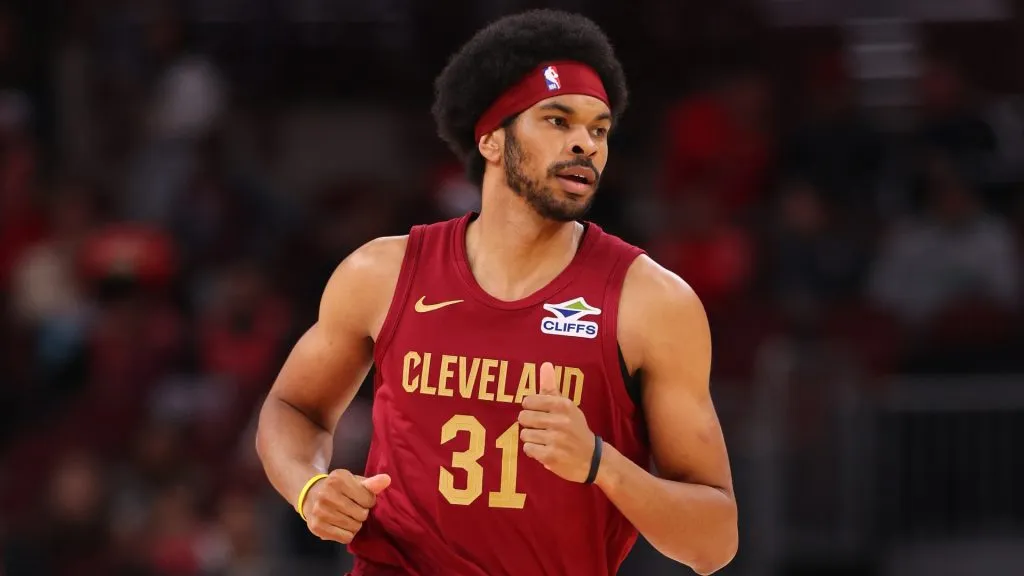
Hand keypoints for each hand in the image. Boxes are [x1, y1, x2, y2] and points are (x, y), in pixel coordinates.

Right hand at [303, 470, 390, 542]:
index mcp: (338, 479)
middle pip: (361, 514)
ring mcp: (320, 512)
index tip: (361, 499)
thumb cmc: (337, 488)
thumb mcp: (353, 481)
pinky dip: (347, 534)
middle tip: (353, 509)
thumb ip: (371, 483)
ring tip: (348, 516)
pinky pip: (345, 538)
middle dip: (362, 513)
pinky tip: (341, 525)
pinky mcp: (317, 527)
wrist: (310, 494)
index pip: (368, 499)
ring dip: (355, 524)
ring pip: (354, 527)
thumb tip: (386, 480)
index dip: (368, 501)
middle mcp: (326, 495)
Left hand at [518, 362, 596, 482]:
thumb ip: (552, 387)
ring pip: (524, 434)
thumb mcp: (568, 407)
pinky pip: (528, 449)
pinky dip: (533, 451)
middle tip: (540, 428)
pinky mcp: (551, 456)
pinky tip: (544, 450)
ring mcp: (555, 440)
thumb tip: (545, 364)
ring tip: (544, 440)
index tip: (539, 413)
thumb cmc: (576, 429)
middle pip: (524, 417)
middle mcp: (560, 421)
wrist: (593, 458)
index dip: (530, 408)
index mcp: (564, 405)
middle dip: (529, 424)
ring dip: (531, 438)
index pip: (529, 401)